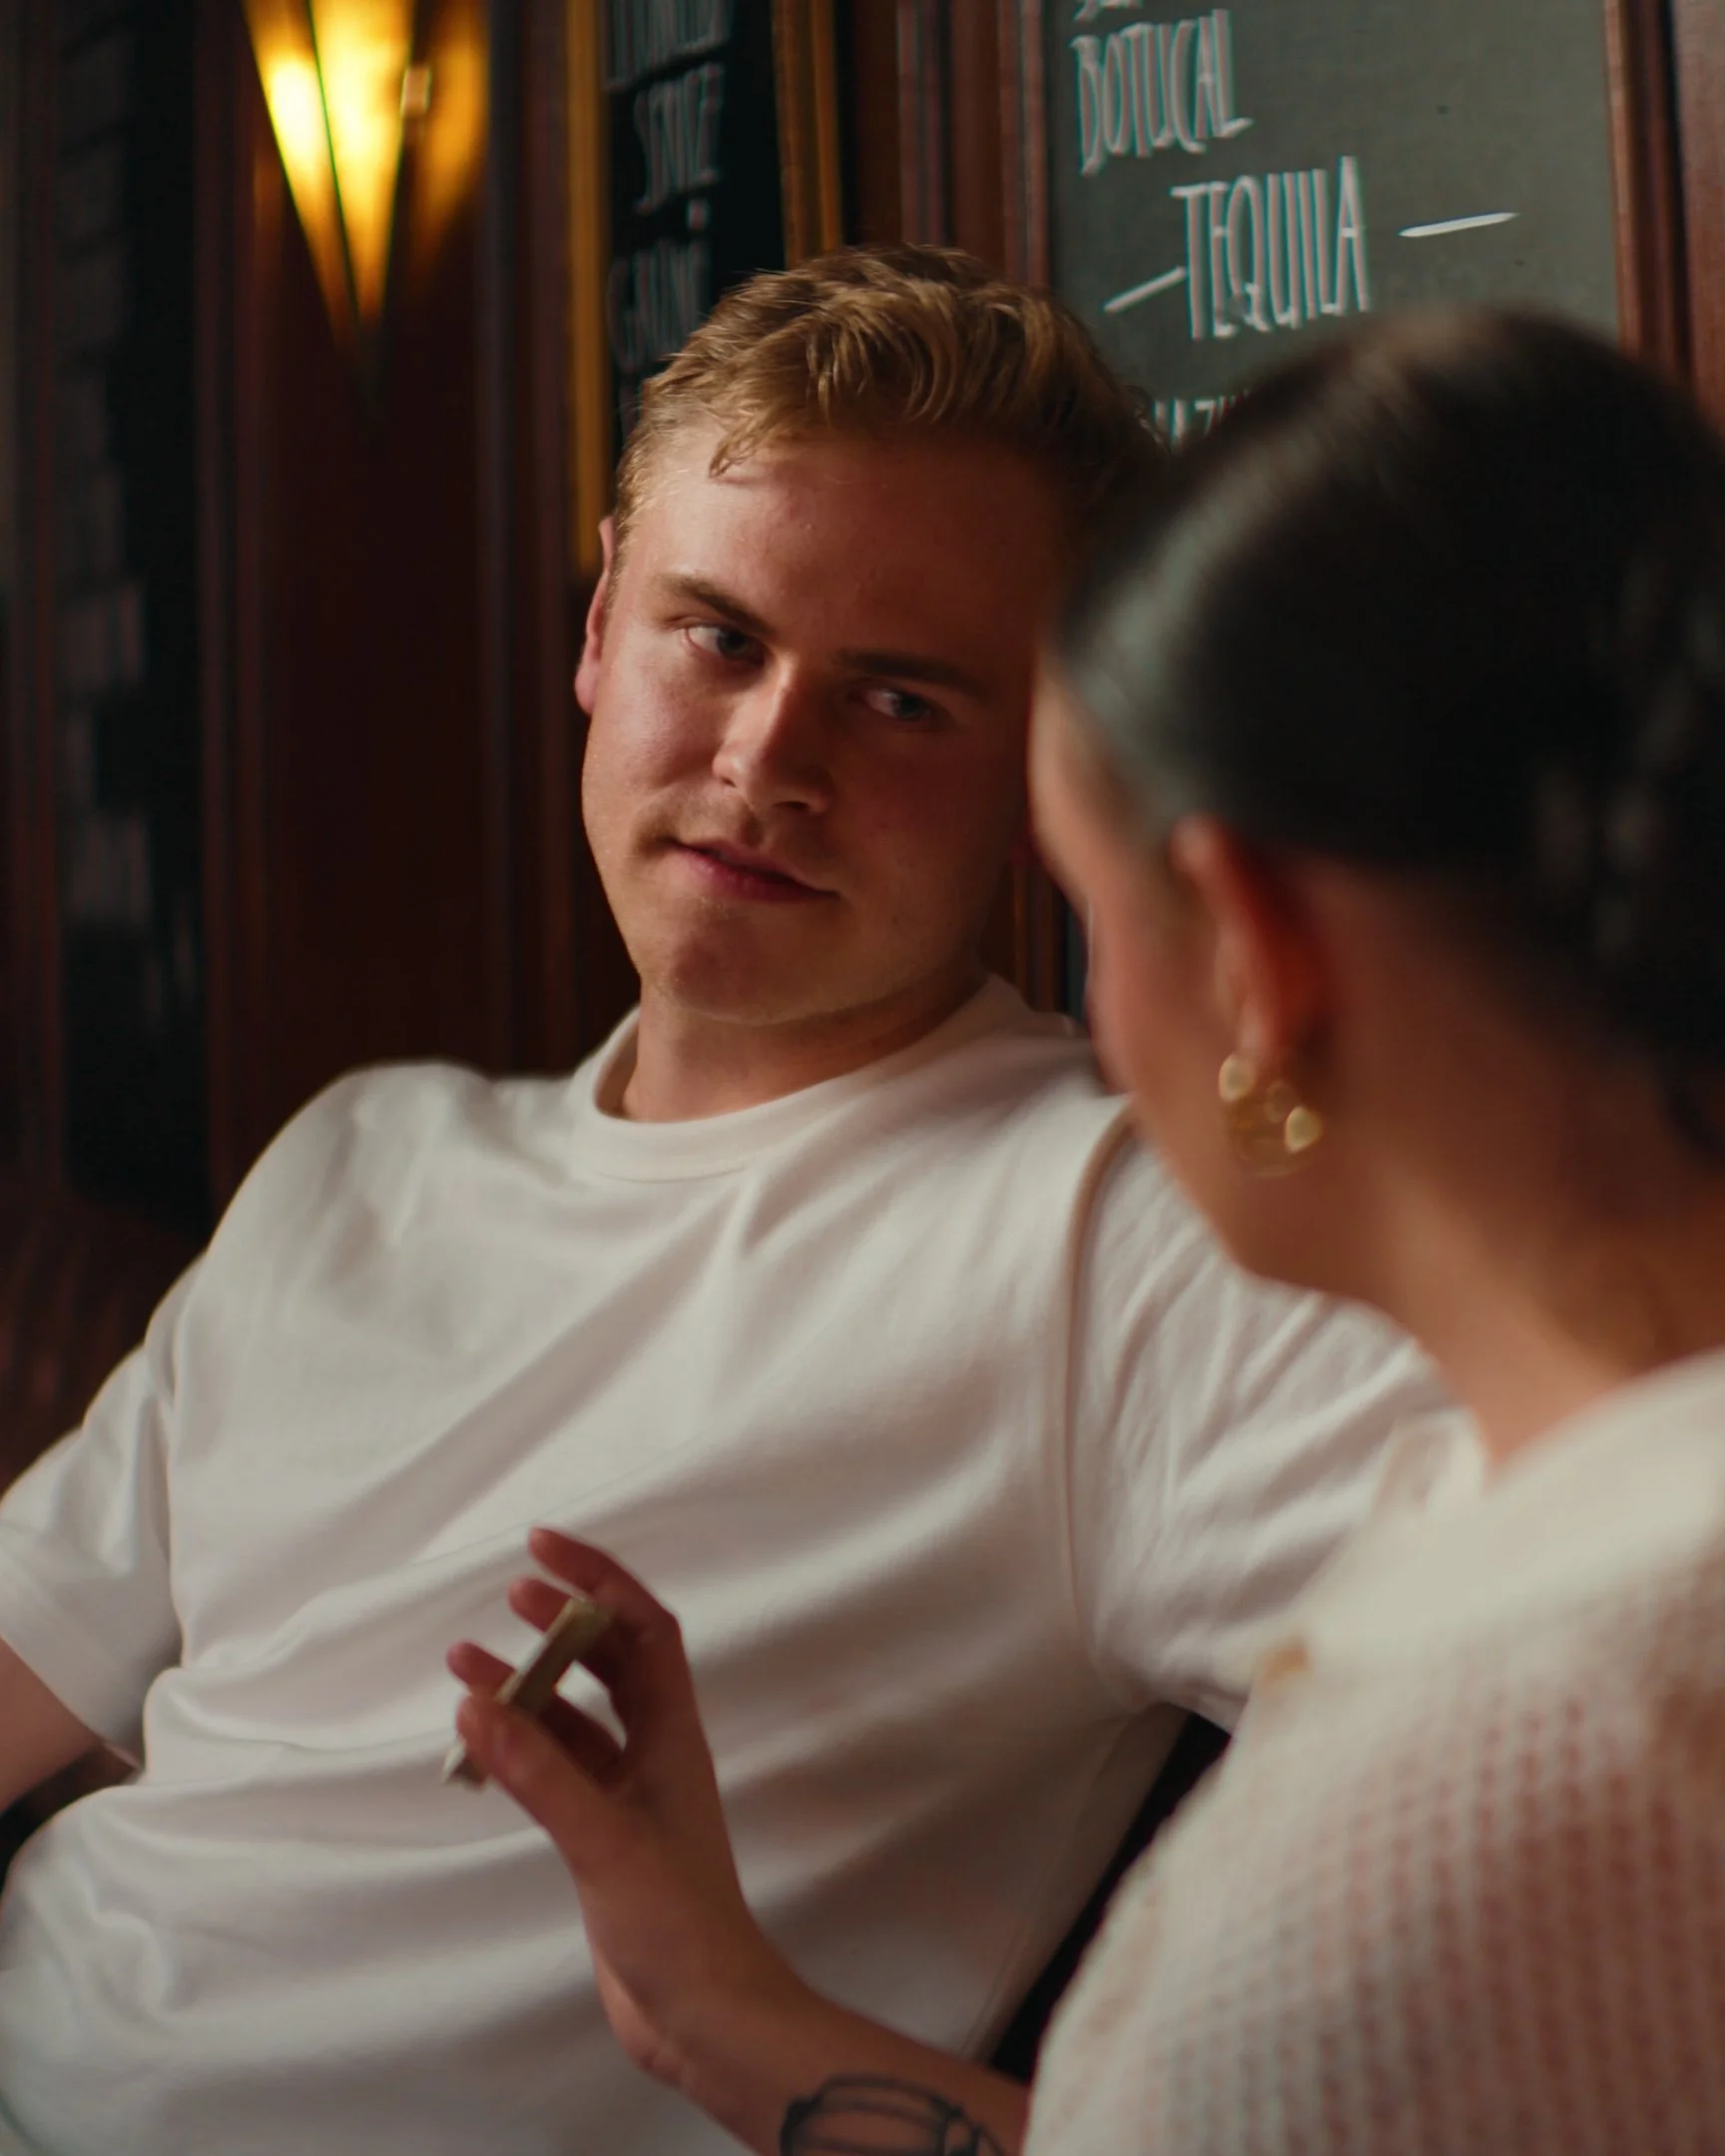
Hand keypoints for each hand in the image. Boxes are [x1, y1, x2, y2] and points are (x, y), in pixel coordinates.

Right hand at [446, 1529, 806, 2091]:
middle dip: (563, 1623)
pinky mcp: (602, 1839)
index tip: (544, 1547)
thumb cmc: (678, 1923)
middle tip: (510, 1593)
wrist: (702, 2013)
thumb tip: (478, 1702)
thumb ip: (539, 1772)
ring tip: (464, 1662)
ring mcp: (628, 1796)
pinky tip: (479, 1743)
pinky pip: (555, 1771)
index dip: (600, 1579)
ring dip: (528, 1688)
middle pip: (610, 1662)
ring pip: (573, 1719)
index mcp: (673, 1735)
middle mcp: (655, 1754)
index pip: (644, 1628)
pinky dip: (519, 1750)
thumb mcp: (603, 1839)